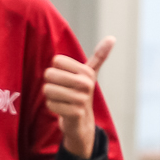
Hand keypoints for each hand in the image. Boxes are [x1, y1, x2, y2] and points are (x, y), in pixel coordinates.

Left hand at [44, 36, 113, 159]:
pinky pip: (50, 104)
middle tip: (61, 90)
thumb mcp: (90, 74)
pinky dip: (52, 107)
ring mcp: (81, 99)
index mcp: (87, 72)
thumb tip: (112, 38)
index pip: (56, 61)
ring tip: (61, 99)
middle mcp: (86, 84)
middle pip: (49, 74)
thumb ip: (99, 56)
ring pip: (48, 89)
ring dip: (50, 96)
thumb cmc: (81, 93)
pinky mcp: (74, 113)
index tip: (66, 78)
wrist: (82, 121)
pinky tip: (62, 109)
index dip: (56, 70)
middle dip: (50, 83)